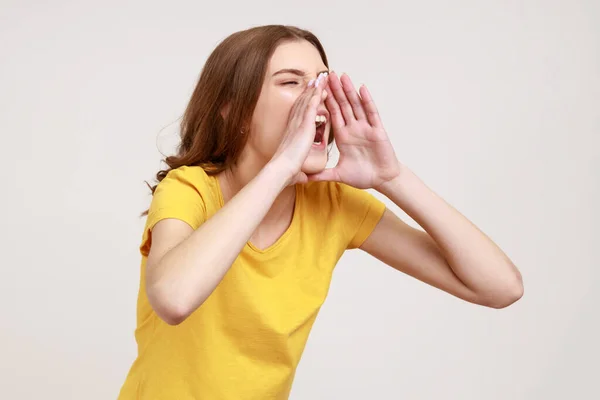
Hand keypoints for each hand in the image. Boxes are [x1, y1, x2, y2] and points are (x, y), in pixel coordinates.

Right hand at [271, 72, 328, 185]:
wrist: (281, 170)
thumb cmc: (285, 172)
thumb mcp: (296, 171)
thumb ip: (301, 172)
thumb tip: (304, 179)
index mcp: (292, 134)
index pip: (299, 115)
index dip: (305, 104)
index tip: (310, 96)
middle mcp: (293, 125)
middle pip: (303, 103)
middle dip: (310, 91)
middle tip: (316, 80)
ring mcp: (298, 123)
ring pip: (307, 101)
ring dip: (315, 89)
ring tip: (322, 78)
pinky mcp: (303, 124)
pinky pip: (311, 106)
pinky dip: (316, 95)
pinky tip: (321, 86)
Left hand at [307, 71, 400, 189]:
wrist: (382, 181)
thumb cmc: (363, 176)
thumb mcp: (339, 174)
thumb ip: (323, 174)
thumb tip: (306, 178)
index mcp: (343, 136)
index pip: (333, 114)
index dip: (326, 101)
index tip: (318, 88)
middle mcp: (354, 128)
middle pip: (343, 105)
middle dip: (335, 90)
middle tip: (327, 74)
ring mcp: (365, 128)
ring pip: (356, 105)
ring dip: (349, 90)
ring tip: (342, 76)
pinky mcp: (377, 130)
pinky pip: (371, 113)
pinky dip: (367, 101)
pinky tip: (361, 88)